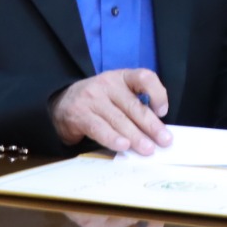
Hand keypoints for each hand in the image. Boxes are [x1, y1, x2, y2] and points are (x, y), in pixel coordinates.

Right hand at [51, 69, 171, 154]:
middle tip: (164, 141)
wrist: (61, 103)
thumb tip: (158, 132)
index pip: (144, 77)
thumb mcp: (117, 94)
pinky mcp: (80, 115)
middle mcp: (107, 84)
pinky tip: (123, 147)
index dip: (157, 93)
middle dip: (151, 125)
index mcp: (122, 77)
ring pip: (118, 119)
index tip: (162, 111)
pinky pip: (99, 128)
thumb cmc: (99, 102)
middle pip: (133, 106)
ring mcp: (92, 99)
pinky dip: (112, 138)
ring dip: (135, 136)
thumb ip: (136, 106)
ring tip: (148, 149)